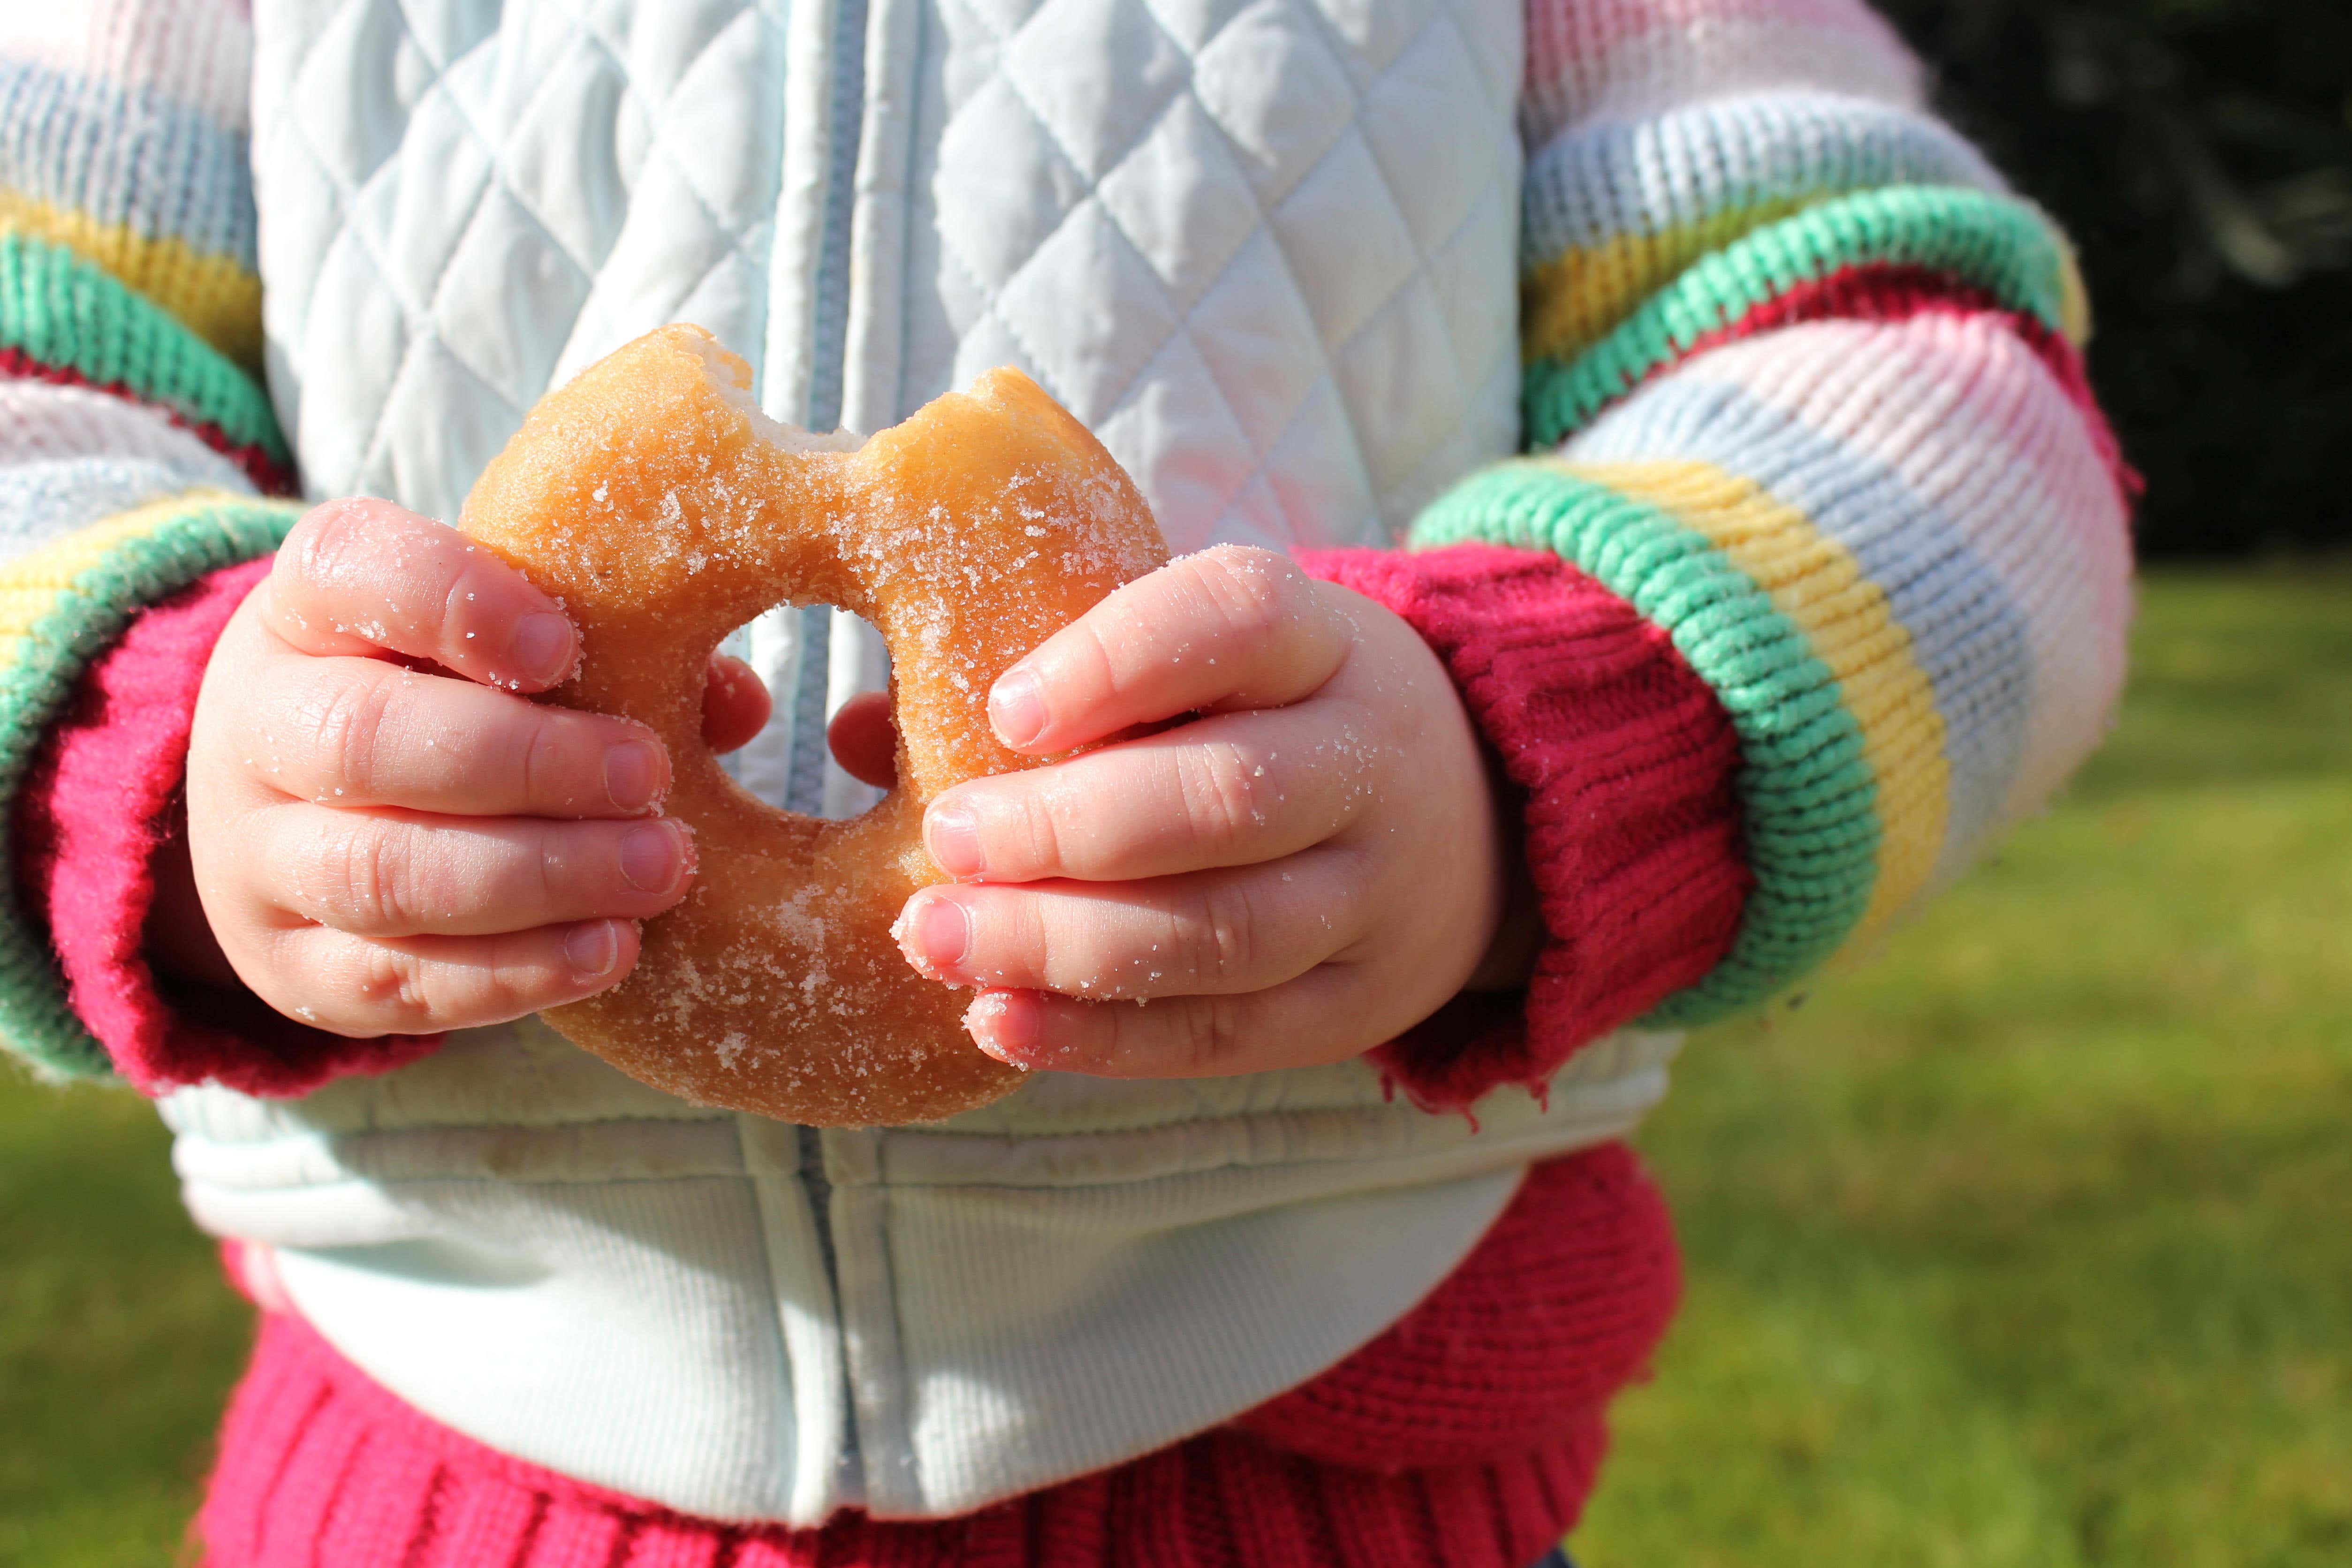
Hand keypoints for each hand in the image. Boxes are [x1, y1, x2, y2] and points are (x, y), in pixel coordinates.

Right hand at [171, 499, 769, 1034]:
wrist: (298, 807)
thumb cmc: (443, 699)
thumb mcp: (498, 644)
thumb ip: (612, 654)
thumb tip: (736, 704)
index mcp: (306, 608)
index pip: (351, 571)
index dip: (456, 604)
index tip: (562, 646)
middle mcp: (257, 725)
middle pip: (366, 740)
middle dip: (526, 763)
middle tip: (647, 775)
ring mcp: (256, 857)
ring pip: (382, 874)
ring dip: (538, 876)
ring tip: (659, 868)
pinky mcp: (288, 968)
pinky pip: (394, 983)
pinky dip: (513, 972)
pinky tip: (611, 950)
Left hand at [887, 544, 1517, 1078]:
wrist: (1480, 822)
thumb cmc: (1278, 720)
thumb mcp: (1218, 663)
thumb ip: (1062, 682)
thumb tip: (856, 729)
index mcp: (1330, 646)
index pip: (1239, 620)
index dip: (1121, 659)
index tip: (1007, 706)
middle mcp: (1370, 765)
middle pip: (1227, 798)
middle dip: (1067, 826)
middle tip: (946, 840)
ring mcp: (1375, 896)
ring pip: (1224, 930)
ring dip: (1065, 943)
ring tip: (935, 937)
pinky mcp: (1355, 1004)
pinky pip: (1225, 1032)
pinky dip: (1103, 1037)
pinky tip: (997, 1021)